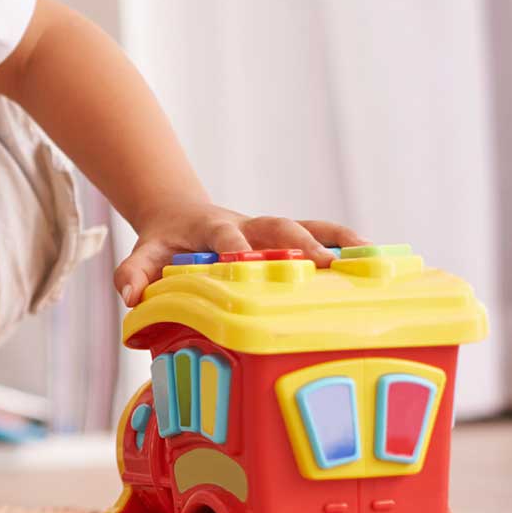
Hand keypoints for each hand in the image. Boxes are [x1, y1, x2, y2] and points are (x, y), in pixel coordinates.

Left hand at [114, 203, 364, 305]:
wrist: (179, 216)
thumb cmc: (164, 245)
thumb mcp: (143, 255)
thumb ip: (133, 273)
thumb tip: (131, 296)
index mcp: (211, 228)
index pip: (225, 233)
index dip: (236, 244)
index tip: (248, 260)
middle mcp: (249, 225)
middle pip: (279, 227)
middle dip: (299, 244)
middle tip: (322, 266)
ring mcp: (273, 230)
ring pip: (310, 227)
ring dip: (338, 243)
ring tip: (372, 262)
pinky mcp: (291, 236)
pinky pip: (325, 236)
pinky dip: (351, 244)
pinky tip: (380, 261)